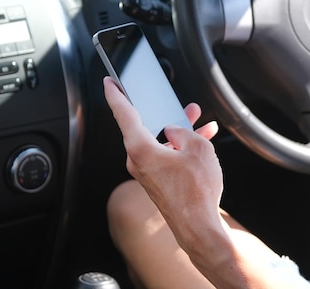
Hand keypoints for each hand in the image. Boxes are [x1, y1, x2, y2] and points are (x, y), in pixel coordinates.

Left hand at [103, 77, 221, 243]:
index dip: (115, 95)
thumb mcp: (197, 148)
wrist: (199, 226)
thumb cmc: (196, 192)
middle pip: (148, 127)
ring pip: (160, 142)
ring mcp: (147, 174)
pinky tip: (201, 145)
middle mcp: (138, 161)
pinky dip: (180, 149)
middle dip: (167, 115)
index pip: (123, 113)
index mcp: (140, 148)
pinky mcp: (157, 183)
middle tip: (183, 107)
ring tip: (201, 126)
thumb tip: (175, 132)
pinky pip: (166, 157)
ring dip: (179, 133)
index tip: (109, 84)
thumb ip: (184, 132)